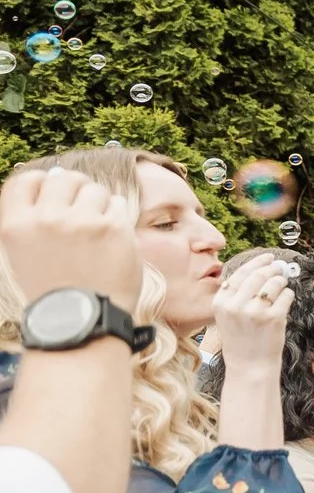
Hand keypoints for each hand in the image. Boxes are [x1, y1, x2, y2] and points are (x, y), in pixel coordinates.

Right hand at [0, 164, 140, 311]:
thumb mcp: (24, 249)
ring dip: (97, 204)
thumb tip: (57, 174)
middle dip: (74, 190)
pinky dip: (116, 217)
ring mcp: (82, 222)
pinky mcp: (114, 228)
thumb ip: (34, 213)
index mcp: (16, 224)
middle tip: (79, 214)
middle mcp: (46, 219)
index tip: (52, 198)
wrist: (81, 318)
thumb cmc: (54, 285)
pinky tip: (110, 239)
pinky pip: (117, 204)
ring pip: (94, 189)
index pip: (27, 179)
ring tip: (94, 232)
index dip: (42, 184)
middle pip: (64, 178)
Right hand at [211, 254, 296, 376]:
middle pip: (258, 275)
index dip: (257, 262)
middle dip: (272, 268)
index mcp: (220, 302)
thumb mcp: (227, 315)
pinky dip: (288, 295)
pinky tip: (285, 301)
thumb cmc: (241, 340)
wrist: (249, 366)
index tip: (269, 257)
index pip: (240, 273)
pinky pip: (286, 295)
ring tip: (282, 287)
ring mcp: (254, 312)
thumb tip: (260, 268)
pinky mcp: (273, 318)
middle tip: (280, 268)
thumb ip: (237, 294)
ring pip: (274, 283)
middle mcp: (235, 305)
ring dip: (281, 281)